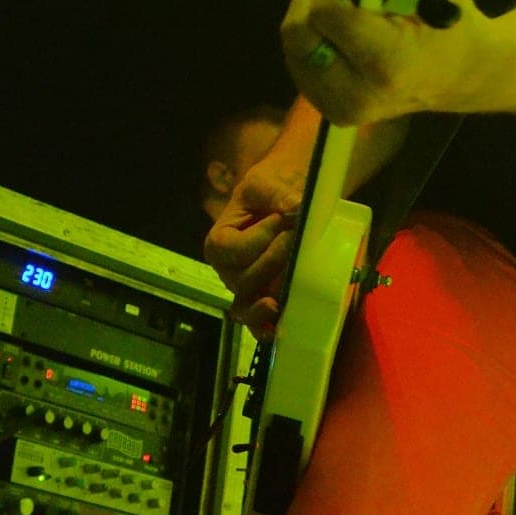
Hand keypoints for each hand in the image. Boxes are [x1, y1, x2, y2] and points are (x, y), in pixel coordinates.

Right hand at [204, 155, 305, 332]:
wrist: (287, 201)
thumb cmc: (270, 191)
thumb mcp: (268, 184)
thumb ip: (278, 195)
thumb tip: (295, 209)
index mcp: (220, 240)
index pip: (231, 249)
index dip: (256, 238)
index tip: (279, 219)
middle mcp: (229, 269)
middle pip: (242, 279)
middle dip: (272, 261)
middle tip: (295, 239)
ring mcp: (248, 288)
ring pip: (245, 307)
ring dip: (260, 306)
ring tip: (275, 303)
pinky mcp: (267, 298)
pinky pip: (258, 322)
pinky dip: (264, 328)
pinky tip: (276, 330)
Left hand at [281, 0, 490, 125]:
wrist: (461, 77)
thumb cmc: (450, 28)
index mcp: (387, 62)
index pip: (327, 13)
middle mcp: (359, 92)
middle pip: (298, 34)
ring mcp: (342, 108)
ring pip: (293, 49)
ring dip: (309, 17)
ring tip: (338, 3)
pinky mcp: (331, 112)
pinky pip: (298, 64)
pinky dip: (311, 40)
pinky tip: (333, 28)